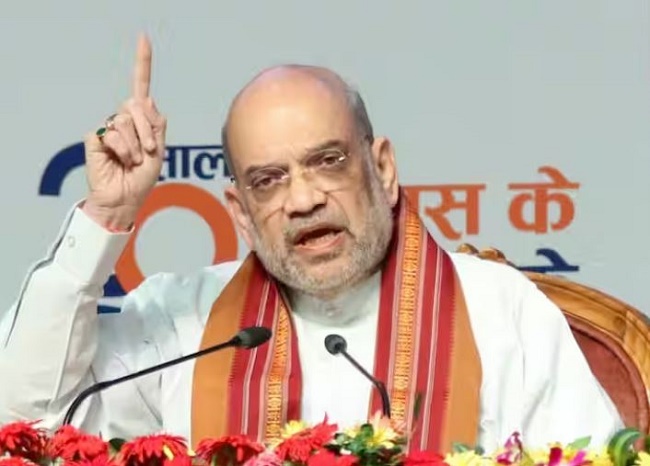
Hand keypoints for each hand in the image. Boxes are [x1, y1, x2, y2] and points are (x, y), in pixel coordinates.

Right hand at [82, 34, 165, 230]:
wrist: (125, 199)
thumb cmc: (142, 179)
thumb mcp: (159, 152)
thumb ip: (156, 126)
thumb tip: (146, 99)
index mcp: (142, 121)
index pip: (142, 88)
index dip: (143, 64)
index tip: (143, 38)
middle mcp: (125, 120)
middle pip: (137, 104)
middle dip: (147, 130)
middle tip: (148, 151)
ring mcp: (109, 128)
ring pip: (125, 120)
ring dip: (136, 144)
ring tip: (134, 161)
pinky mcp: (96, 138)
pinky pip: (112, 134)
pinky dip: (122, 150)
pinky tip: (120, 161)